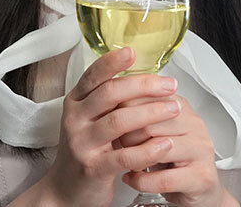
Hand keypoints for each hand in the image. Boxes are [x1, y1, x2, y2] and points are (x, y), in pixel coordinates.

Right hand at [28, 48, 180, 206]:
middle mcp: (75, 119)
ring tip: (175, 109)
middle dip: (143, 86)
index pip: (93, 76)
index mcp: (75, 102)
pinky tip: (165, 144)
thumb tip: (141, 78)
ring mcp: (82, 143)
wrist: (65, 189)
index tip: (133, 52)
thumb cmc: (85, 150)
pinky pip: (123, 156)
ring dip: (150, 113)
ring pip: (118, 122)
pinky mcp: (93, 167)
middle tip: (169, 85)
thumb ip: (107, 101)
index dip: (112, 62)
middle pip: (109, 94)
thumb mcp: (88, 120)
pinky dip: (147, 150)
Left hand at [118, 95, 238, 206]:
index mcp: (179, 105)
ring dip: (133, 157)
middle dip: (126, 136)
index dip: (121, 110)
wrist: (198, 186)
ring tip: (126, 160)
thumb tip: (105, 96)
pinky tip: (132, 178)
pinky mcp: (202, 177)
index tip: (111, 120)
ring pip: (157, 148)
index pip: (145, 96)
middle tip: (118, 144)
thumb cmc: (169, 155)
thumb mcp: (151, 127)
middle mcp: (194, 123)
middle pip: (149, 122)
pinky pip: (163, 178)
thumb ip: (134, 109)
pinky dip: (141, 181)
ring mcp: (201, 149)